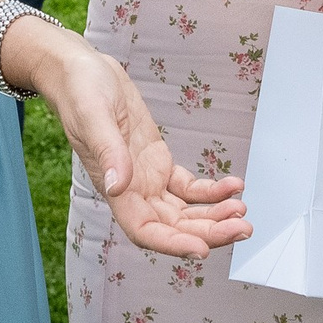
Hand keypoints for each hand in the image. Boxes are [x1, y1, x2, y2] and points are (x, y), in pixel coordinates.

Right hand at [15, 22, 250, 256]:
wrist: (81, 72)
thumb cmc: (80, 91)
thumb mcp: (93, 116)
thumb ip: (108, 152)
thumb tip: (119, 186)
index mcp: (115, 187)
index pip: (144, 230)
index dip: (172, 244)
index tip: (201, 250)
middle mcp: (132, 190)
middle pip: (173, 227)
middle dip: (208, 232)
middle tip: (242, 227)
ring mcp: (147, 178)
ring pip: (184, 212)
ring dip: (214, 216)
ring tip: (242, 209)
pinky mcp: (158, 162)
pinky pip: (188, 188)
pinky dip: (211, 191)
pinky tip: (232, 185)